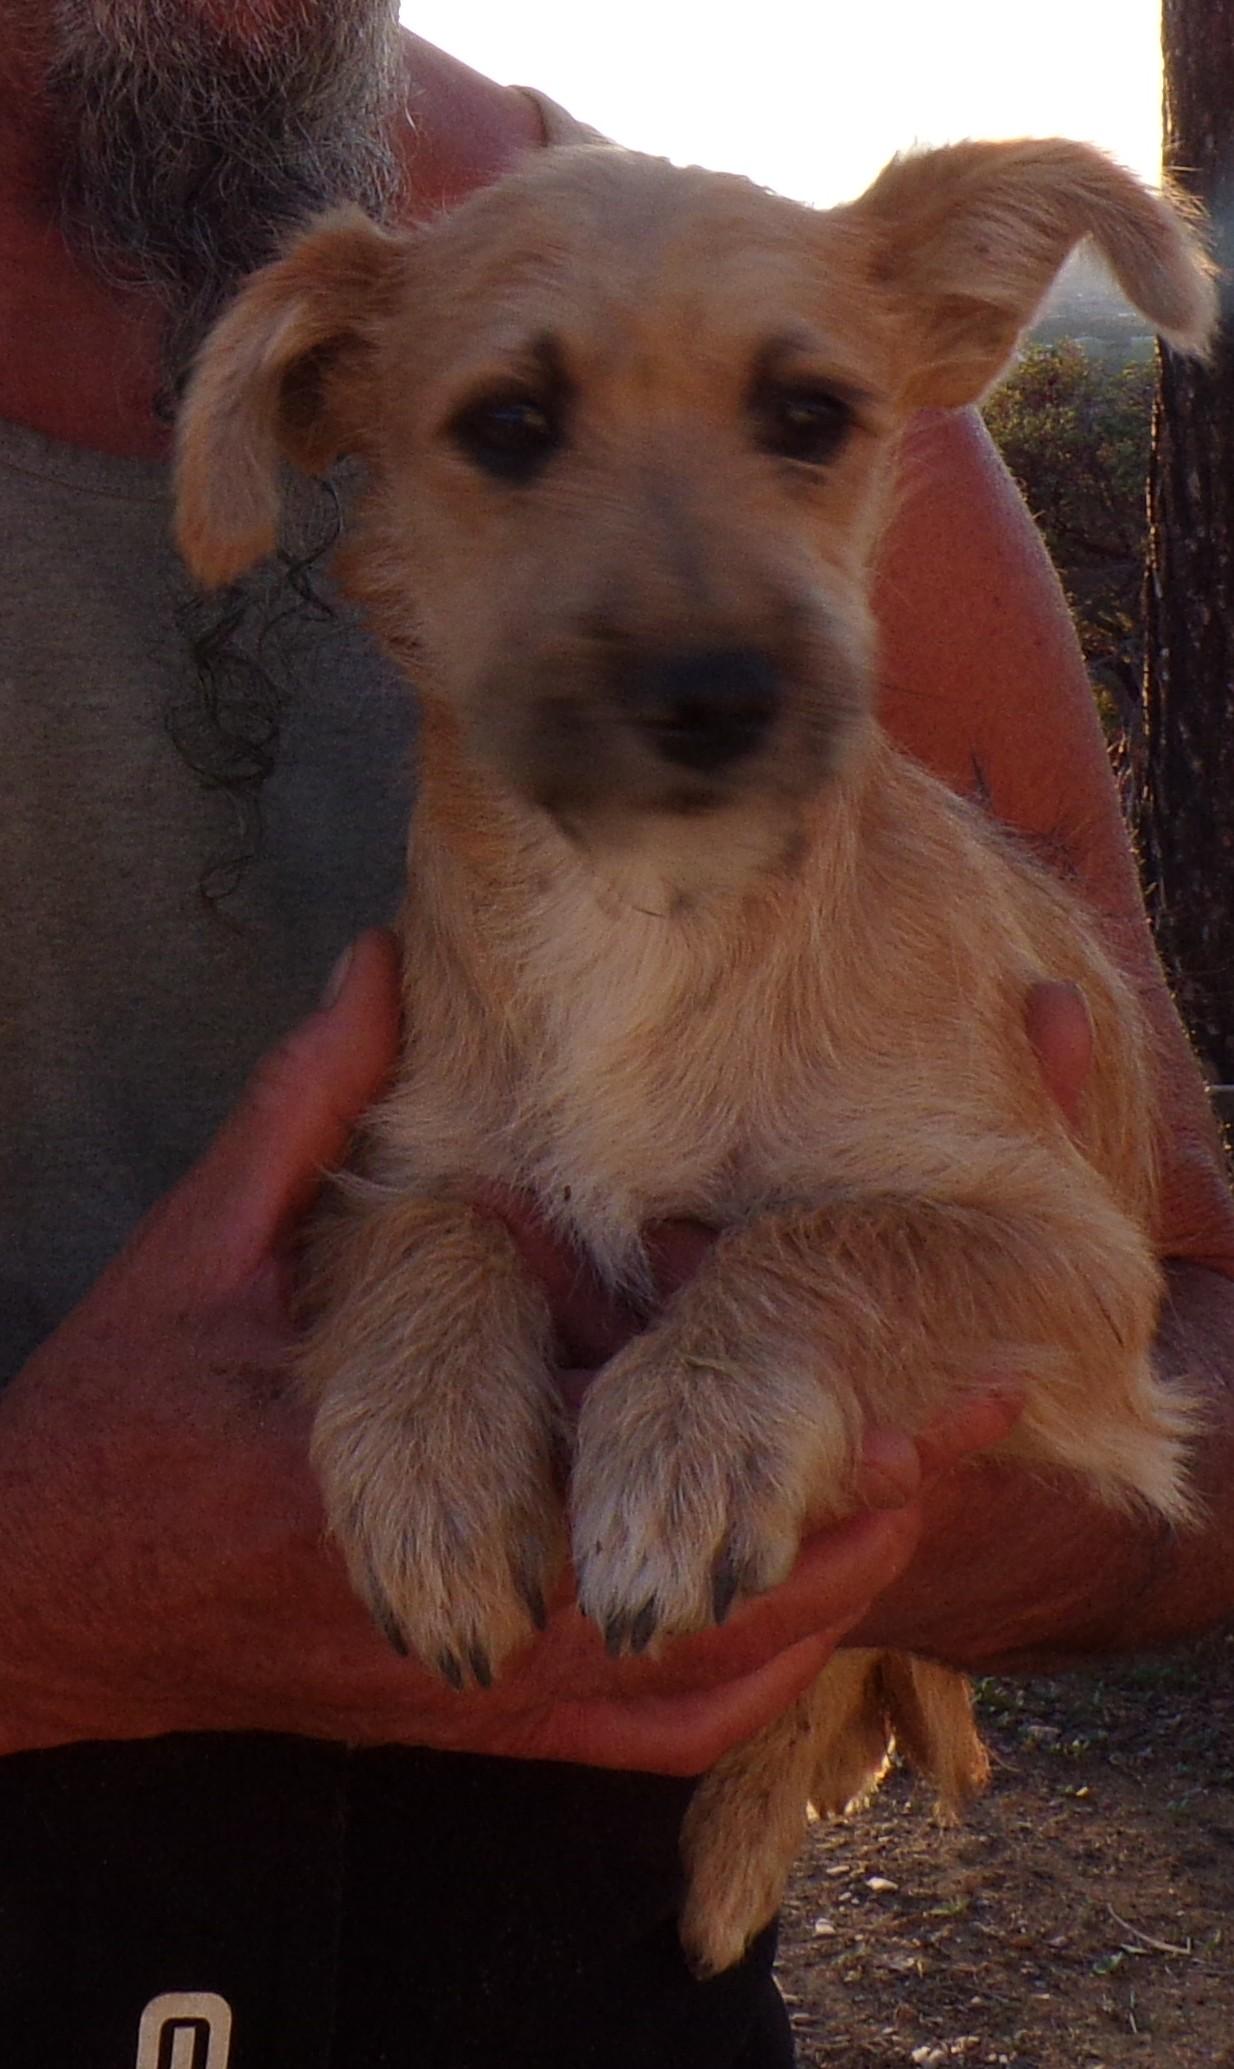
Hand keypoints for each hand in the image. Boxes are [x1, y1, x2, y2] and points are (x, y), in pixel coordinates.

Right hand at [0, 933, 984, 1774]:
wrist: (59, 1594)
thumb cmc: (126, 1415)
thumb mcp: (203, 1247)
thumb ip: (306, 1110)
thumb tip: (386, 966)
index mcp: (396, 1466)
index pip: (610, 1452)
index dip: (761, 1409)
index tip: (872, 1341)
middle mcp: (463, 1605)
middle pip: (706, 1579)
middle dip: (844, 1493)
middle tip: (971, 1409)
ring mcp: (480, 1689)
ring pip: (706, 1671)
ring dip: (827, 1584)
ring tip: (930, 1483)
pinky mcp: (483, 1724)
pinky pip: (653, 1737)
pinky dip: (754, 1679)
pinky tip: (820, 1609)